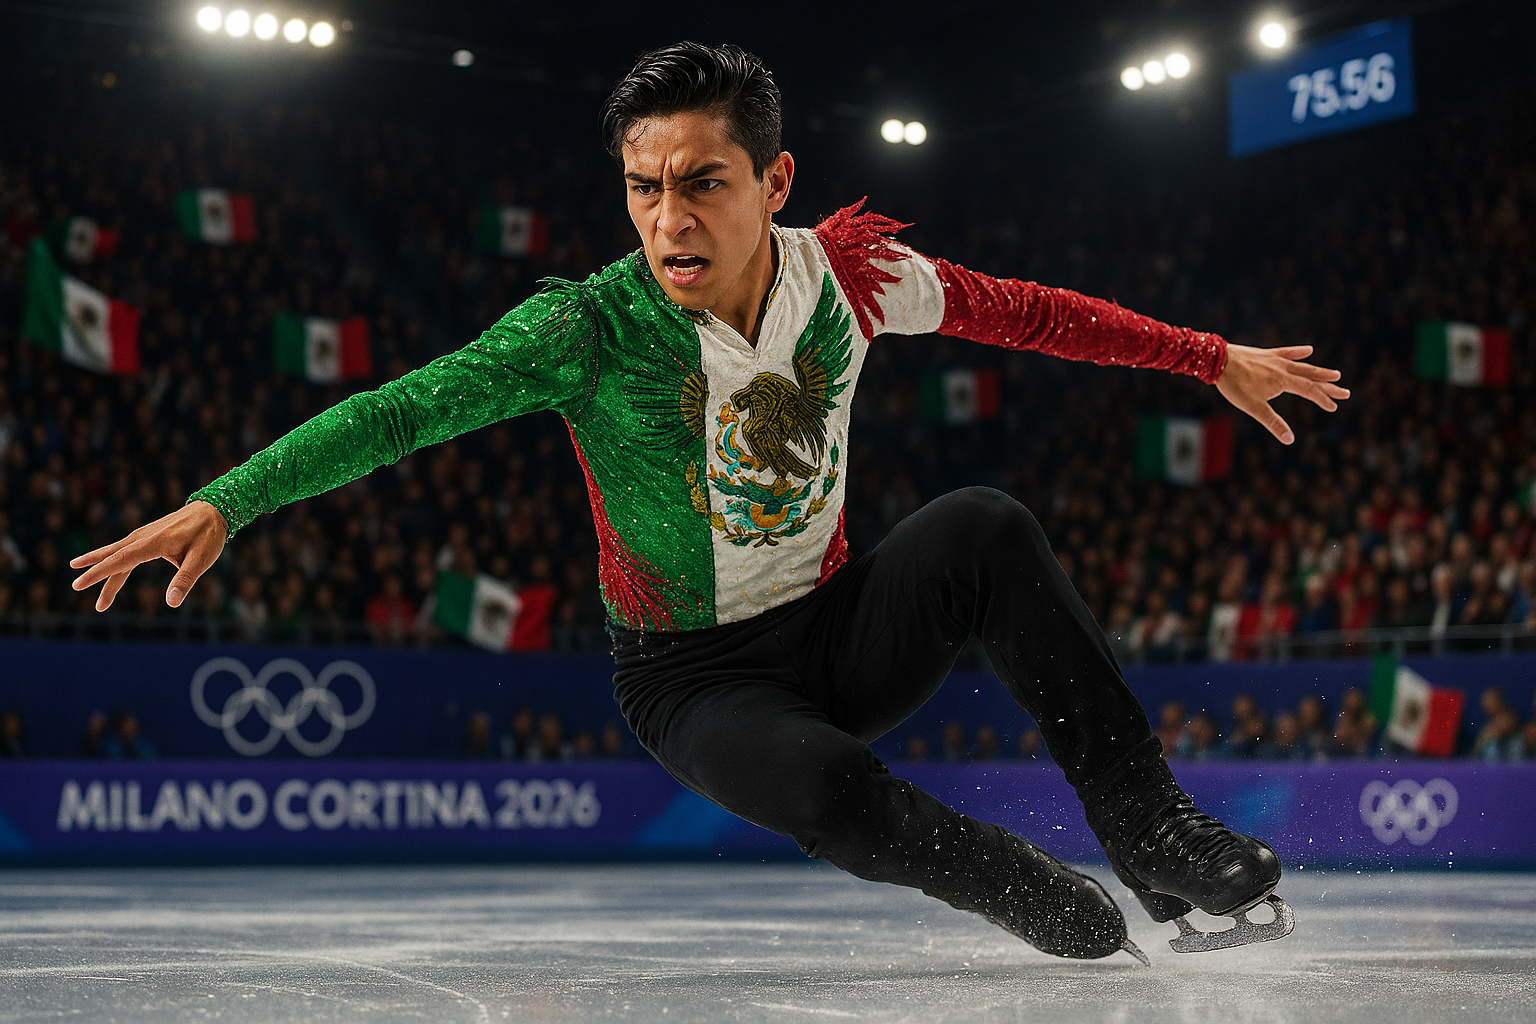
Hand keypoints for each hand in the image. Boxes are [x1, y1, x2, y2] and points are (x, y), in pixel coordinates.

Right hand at [70, 500, 227, 611]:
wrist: (214, 509)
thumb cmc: (208, 535)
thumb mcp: (201, 560)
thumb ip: (185, 580)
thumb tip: (172, 603)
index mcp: (152, 543)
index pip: (119, 561)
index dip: (99, 573)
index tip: (79, 583)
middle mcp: (143, 537)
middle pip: (113, 557)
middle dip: (94, 573)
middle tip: (75, 586)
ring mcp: (144, 534)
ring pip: (117, 552)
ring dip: (100, 565)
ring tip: (81, 576)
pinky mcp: (148, 535)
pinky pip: (125, 548)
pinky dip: (113, 558)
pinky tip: (107, 564)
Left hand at [1215, 344, 1348, 444]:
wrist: (1218, 360)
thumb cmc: (1235, 386)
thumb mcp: (1254, 408)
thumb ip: (1273, 423)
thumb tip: (1290, 440)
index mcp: (1283, 381)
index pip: (1309, 391)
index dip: (1323, 399)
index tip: (1334, 406)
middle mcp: (1283, 368)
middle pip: (1311, 378)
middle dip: (1328, 386)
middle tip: (1345, 392)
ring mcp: (1276, 360)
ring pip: (1302, 366)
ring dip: (1319, 371)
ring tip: (1334, 374)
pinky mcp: (1267, 354)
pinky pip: (1286, 352)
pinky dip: (1298, 352)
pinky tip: (1309, 350)